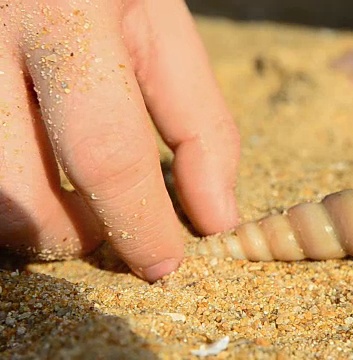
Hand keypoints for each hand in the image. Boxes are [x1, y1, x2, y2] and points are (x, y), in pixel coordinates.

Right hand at [0, 0, 239, 280]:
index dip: (139, 223)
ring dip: (28, 219)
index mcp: (68, 14)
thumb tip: (216, 218)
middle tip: (103, 230)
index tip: (164, 264)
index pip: (105, 149)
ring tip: (68, 199)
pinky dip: (11, 189)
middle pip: (17, 188)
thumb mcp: (164, 30)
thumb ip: (198, 120)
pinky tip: (37, 169)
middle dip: (66, 234)